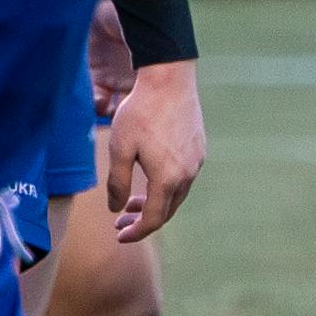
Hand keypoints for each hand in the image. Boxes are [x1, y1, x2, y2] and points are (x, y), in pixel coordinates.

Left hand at [103, 58, 203, 240]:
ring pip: (176, 195)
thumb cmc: (141, 112)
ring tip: (131, 200)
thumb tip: (116, 208)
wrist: (170, 79)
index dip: (136, 232)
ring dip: (154, 202)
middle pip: (167, 211)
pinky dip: (165, 187)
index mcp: (167, 179)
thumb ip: (117, 183)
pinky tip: (150, 176)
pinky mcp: (199, 148)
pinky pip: (183, 178)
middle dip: (143, 220)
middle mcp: (187, 175)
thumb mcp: (119, 148)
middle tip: (120, 221)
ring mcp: (196, 162)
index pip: (153, 219)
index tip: (119, 235)